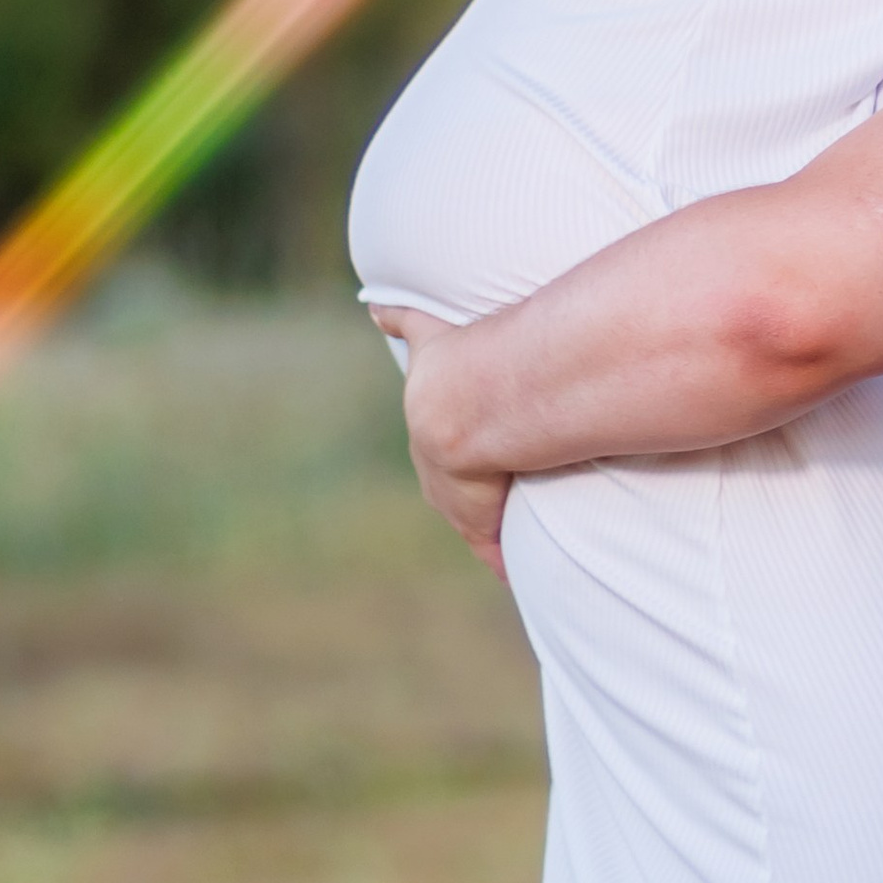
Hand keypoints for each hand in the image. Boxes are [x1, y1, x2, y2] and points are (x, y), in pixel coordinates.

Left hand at [371, 305, 509, 576]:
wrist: (466, 405)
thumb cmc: (463, 361)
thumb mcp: (426, 333)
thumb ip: (402, 320)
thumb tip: (374, 308)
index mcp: (429, 428)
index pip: (432, 445)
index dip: (443, 450)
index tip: (447, 455)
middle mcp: (434, 469)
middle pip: (447, 485)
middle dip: (463, 487)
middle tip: (488, 488)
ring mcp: (455, 499)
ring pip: (469, 517)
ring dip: (485, 521)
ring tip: (504, 533)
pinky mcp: (479, 524)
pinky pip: (491, 549)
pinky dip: (499, 560)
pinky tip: (508, 574)